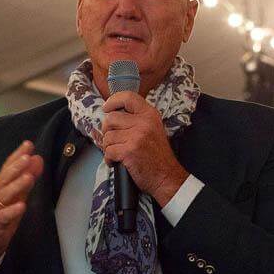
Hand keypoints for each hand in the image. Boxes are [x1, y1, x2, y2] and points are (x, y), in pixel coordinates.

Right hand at [0, 141, 43, 259]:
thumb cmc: (2, 214)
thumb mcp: (16, 194)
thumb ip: (26, 177)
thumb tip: (38, 159)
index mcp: (0, 184)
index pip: (8, 166)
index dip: (17, 155)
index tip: (28, 144)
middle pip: (5, 177)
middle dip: (16, 166)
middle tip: (27, 157)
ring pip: (4, 194)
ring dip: (16, 185)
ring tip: (28, 178)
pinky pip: (4, 215)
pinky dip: (12, 210)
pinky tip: (22, 205)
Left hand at [102, 92, 187, 206]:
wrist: (166, 176)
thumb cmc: (158, 155)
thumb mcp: (153, 129)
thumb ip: (137, 119)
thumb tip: (112, 114)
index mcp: (150, 114)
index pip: (128, 97)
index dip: (113, 101)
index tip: (106, 108)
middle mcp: (144, 122)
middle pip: (111, 118)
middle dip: (107, 130)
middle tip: (113, 140)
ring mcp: (136, 136)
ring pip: (108, 136)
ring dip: (108, 147)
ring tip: (118, 153)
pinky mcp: (129, 151)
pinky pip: (108, 151)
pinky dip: (109, 158)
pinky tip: (116, 161)